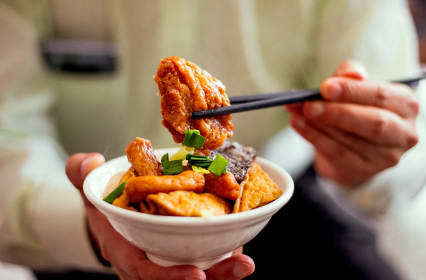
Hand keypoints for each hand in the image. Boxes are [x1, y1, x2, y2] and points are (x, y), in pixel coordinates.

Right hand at [66, 153, 254, 279]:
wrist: (117, 216)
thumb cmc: (107, 206)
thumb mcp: (92, 190)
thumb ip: (84, 176)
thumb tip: (90, 162)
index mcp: (126, 251)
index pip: (145, 271)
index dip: (169, 277)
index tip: (197, 275)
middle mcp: (150, 262)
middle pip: (181, 278)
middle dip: (213, 276)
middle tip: (240, 265)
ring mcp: (171, 259)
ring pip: (201, 273)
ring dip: (226, 271)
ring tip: (246, 262)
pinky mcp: (189, 250)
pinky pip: (208, 259)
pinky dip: (226, 255)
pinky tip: (244, 247)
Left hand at [287, 60, 418, 185]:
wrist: (355, 146)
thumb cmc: (358, 109)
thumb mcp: (355, 87)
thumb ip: (350, 75)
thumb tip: (350, 74)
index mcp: (406, 104)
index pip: (380, 95)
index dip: (352, 91)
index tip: (325, 87)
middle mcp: (404, 132)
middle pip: (373, 122)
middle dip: (337, 112)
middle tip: (309, 105)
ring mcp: (387, 156)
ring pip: (352, 140)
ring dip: (319, 125)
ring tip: (297, 113)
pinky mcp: (365, 170)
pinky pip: (337, 153)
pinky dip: (314, 138)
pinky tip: (299, 125)